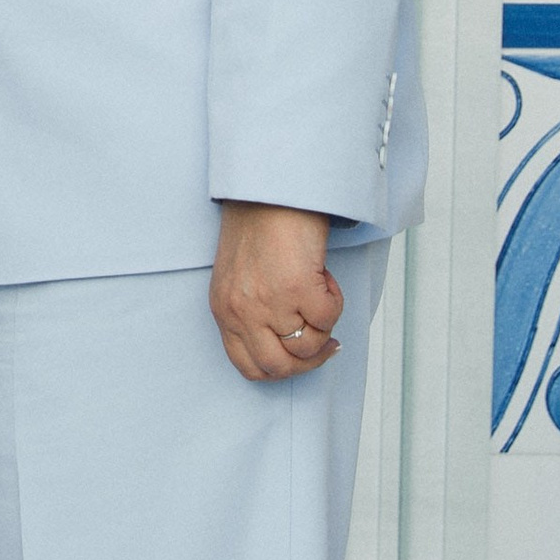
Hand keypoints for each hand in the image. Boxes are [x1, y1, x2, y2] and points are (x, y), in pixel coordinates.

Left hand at [210, 202, 341, 381]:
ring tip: (320, 292)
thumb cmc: (258, 225)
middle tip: (327, 342)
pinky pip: (328, 318)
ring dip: (324, 326)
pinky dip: (335, 300)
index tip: (302, 356)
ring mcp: (268, 303)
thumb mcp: (240, 279)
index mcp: (224, 311)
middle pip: (279, 368)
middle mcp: (242, 313)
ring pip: (308, 347)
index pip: (249, 366)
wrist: (271, 189)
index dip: (282, 369)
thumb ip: (252, 312)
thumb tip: (289, 341)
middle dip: (309, 361)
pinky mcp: (297, 288)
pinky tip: (324, 276)